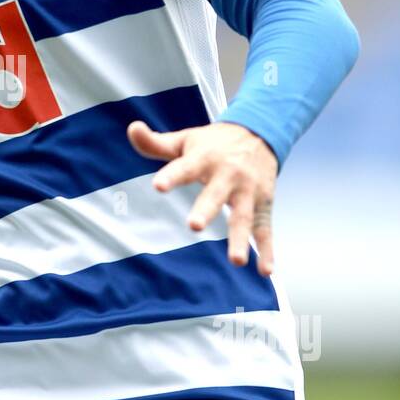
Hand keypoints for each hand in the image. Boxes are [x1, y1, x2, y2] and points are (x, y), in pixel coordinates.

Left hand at [127, 119, 278, 275]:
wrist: (260, 133)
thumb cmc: (213, 142)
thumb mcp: (185, 140)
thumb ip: (156, 143)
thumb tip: (132, 129)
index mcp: (205, 158)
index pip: (185, 167)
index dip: (172, 176)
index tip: (158, 186)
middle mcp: (228, 175)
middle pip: (216, 195)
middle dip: (206, 210)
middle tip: (194, 226)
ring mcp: (248, 192)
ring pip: (244, 217)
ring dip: (240, 239)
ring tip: (236, 261)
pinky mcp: (263, 205)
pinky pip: (265, 230)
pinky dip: (267, 251)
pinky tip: (265, 271)